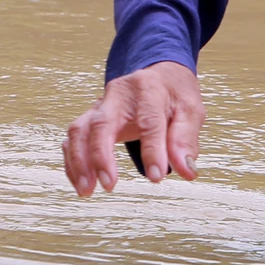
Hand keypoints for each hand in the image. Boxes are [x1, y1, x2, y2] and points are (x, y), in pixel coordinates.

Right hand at [63, 61, 203, 195]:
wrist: (159, 74)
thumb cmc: (174, 93)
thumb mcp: (191, 110)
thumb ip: (185, 140)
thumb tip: (187, 171)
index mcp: (149, 89)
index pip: (149, 121)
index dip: (152, 151)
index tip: (156, 177)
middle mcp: (119, 94)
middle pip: (101, 123)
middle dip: (101, 156)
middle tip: (108, 185)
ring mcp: (101, 105)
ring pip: (80, 131)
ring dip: (80, 162)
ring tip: (87, 191)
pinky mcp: (91, 117)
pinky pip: (73, 139)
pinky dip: (73, 162)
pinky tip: (81, 183)